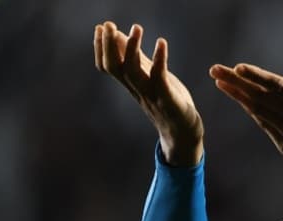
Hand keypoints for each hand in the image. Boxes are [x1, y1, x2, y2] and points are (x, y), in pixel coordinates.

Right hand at [94, 22, 203, 166]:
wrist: (184, 133)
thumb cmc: (167, 102)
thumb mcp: (149, 78)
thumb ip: (136, 59)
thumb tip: (118, 37)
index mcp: (131, 85)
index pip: (108, 66)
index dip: (100, 48)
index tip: (99, 27)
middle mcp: (137, 90)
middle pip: (115, 68)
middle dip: (108, 45)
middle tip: (107, 24)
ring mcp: (151, 95)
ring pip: (133, 72)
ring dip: (132, 48)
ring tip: (136, 27)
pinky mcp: (168, 99)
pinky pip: (161, 79)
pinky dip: (160, 59)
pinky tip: (161, 43)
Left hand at [209, 45, 282, 202]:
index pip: (278, 85)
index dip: (256, 76)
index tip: (238, 67)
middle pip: (261, 95)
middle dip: (236, 81)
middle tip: (215, 69)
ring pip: (259, 110)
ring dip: (238, 95)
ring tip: (220, 82)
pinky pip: (265, 125)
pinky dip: (251, 112)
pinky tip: (240, 101)